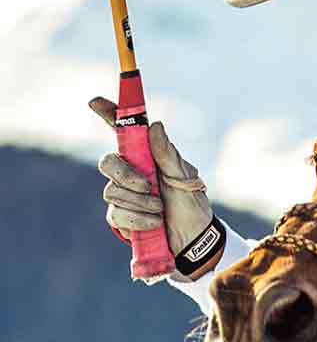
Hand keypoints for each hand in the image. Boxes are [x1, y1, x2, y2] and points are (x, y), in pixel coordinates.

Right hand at [88, 98, 225, 276]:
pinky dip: (137, 218)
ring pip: (112, 191)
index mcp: (147, 157)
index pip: (123, 132)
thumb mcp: (185, 177)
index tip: (96, 102)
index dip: (109, 114)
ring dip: (139, 202)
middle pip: (107, 162)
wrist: (194, 239)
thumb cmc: (192, 203)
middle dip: (125, 175)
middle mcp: (131, 172)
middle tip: (148, 186)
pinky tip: (154, 222)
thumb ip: (167, 154)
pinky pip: (116, 214)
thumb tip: (154, 125)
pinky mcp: (120, 217)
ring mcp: (123, 194)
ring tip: (161, 209)